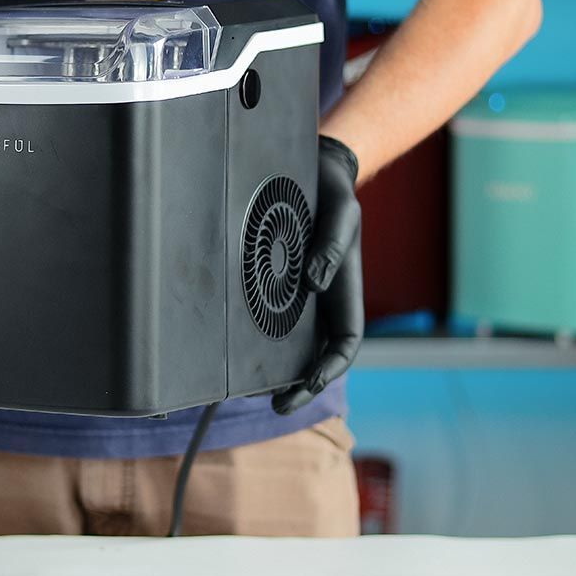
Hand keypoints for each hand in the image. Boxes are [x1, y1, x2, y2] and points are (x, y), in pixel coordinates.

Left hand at [273, 136, 363, 414]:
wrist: (316, 172)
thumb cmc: (334, 194)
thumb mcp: (342, 213)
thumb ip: (332, 245)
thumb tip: (313, 283)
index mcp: (345, 293)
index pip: (345, 344)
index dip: (330, 369)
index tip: (311, 383)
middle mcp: (321, 301)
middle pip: (315, 355)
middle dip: (299, 385)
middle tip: (275, 403)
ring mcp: (297, 296)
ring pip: (287, 343)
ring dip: (272, 370)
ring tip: (248, 390)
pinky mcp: (272, 283)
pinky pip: (262, 316)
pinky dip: (251, 338)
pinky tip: (230, 350)